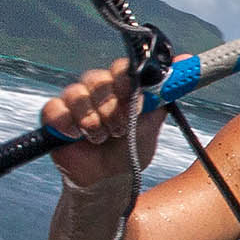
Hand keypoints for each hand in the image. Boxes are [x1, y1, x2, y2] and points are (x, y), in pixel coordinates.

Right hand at [41, 61, 162, 191]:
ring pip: (76, 94)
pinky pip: (53, 109)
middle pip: (97, 79)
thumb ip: (164, 91)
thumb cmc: (132, 148)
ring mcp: (74, 101)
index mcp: (121, 86)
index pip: (121, 68)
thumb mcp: (153, 122)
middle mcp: (97, 89)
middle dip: (111, 108)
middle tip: (120, 128)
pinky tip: (77, 136)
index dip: (126, 81)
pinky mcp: (54, 117)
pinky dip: (67, 124)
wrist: (110, 179)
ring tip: (102, 138)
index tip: (133, 97)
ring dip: (93, 122)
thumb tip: (185, 59)